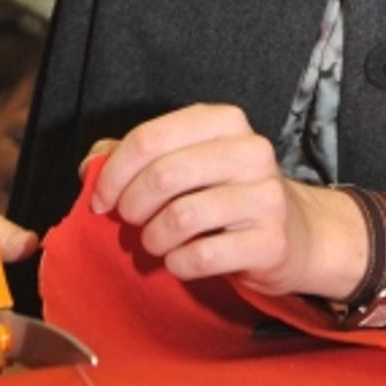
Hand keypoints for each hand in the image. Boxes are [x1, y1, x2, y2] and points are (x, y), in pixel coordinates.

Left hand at [83, 104, 331, 295]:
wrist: (295, 233)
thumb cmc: (227, 193)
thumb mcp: (187, 159)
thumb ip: (138, 154)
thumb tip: (90, 166)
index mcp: (224, 121)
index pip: (151, 138)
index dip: (114, 173)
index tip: (102, 199)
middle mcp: (251, 151)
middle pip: (163, 176)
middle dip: (131, 206)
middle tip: (130, 221)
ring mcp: (265, 197)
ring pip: (180, 218)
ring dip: (154, 238)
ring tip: (157, 241)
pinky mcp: (270, 242)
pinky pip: (201, 256)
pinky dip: (177, 264)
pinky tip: (181, 260)